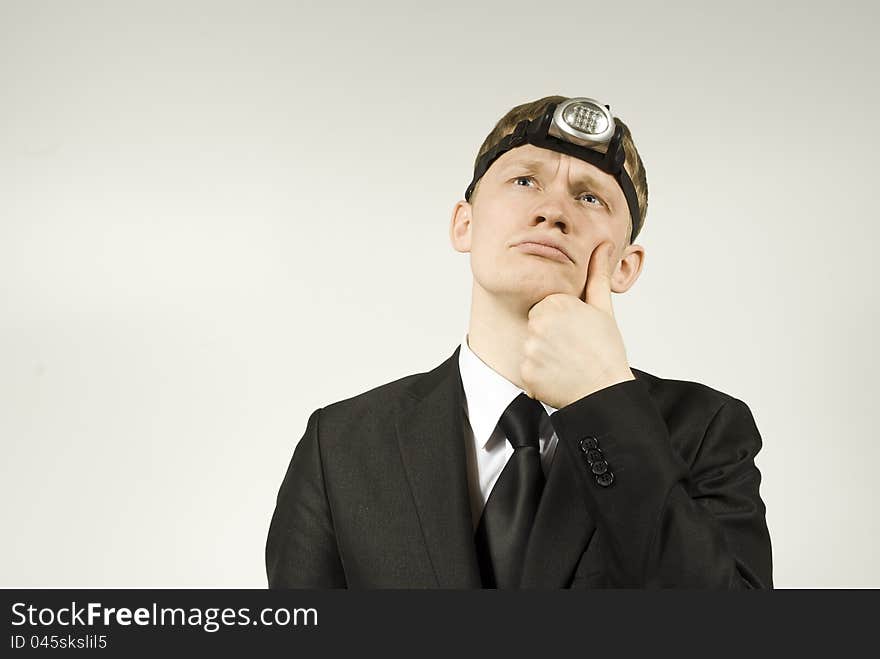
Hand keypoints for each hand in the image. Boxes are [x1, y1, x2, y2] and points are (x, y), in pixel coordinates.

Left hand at [520, 241, 634, 408]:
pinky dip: (540, 376)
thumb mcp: (603, 309)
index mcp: (554, 303)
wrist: (606, 392)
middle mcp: (538, 323)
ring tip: (569, 363)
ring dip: (545, 356)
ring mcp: (530, 349)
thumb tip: (603, 245)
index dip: (562, 321)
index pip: (546, 307)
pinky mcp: (526, 373)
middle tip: (574, 348)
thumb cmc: (607, 350)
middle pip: (536, 325)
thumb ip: (597, 275)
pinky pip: (528, 370)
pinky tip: (560, 377)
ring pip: (531, 348)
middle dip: (550, 336)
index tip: (577, 332)